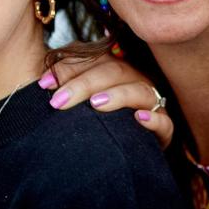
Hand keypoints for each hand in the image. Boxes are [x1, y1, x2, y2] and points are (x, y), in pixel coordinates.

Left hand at [39, 52, 172, 148]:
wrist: (122, 150)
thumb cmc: (95, 118)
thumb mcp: (79, 97)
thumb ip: (65, 82)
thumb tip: (44, 80)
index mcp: (114, 66)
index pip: (93, 58)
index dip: (68, 68)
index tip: (43, 84)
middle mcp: (134, 79)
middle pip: (112, 71)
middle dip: (82, 84)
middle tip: (58, 101)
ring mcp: (151, 102)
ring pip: (139, 90)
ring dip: (117, 95)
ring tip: (95, 104)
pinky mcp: (164, 128)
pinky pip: (164, 122)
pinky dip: (153, 119)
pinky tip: (138, 118)